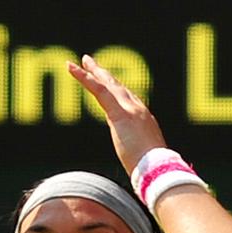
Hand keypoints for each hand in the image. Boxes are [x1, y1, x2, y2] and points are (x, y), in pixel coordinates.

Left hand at [68, 55, 165, 173]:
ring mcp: (130, 109)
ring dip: (92, 72)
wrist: (158, 169)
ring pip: (107, 85)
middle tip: (89, 62)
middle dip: (103, 74)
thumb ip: (138, 156)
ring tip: (80, 62)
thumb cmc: (152, 171)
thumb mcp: (144, 160)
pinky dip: (85, 78)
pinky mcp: (120, 113)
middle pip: (117, 87)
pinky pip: (99, 90)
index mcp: (144, 120)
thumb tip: (137, 167)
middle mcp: (138, 109)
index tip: (105, 82)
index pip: (126, 99)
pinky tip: (73, 69)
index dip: (115, 89)